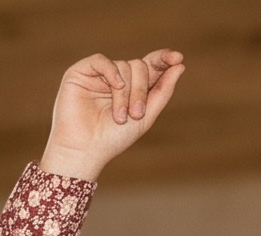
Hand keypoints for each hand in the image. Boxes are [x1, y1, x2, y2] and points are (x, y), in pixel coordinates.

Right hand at [40, 50, 183, 182]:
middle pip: (139, 66)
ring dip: (125, 93)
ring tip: (119, 117)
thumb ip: (163, 91)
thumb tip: (179, 65)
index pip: (151, 65)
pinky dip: (112, 72)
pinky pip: (102, 61)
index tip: (177, 58)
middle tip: (137, 114)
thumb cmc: (112, 140)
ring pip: (123, 66)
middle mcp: (116, 79)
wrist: (84, 151)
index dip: (164, 59)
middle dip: (141, 89)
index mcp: (132, 88)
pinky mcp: (81, 72)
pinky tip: (116, 86)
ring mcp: (99, 75)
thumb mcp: (145, 117)